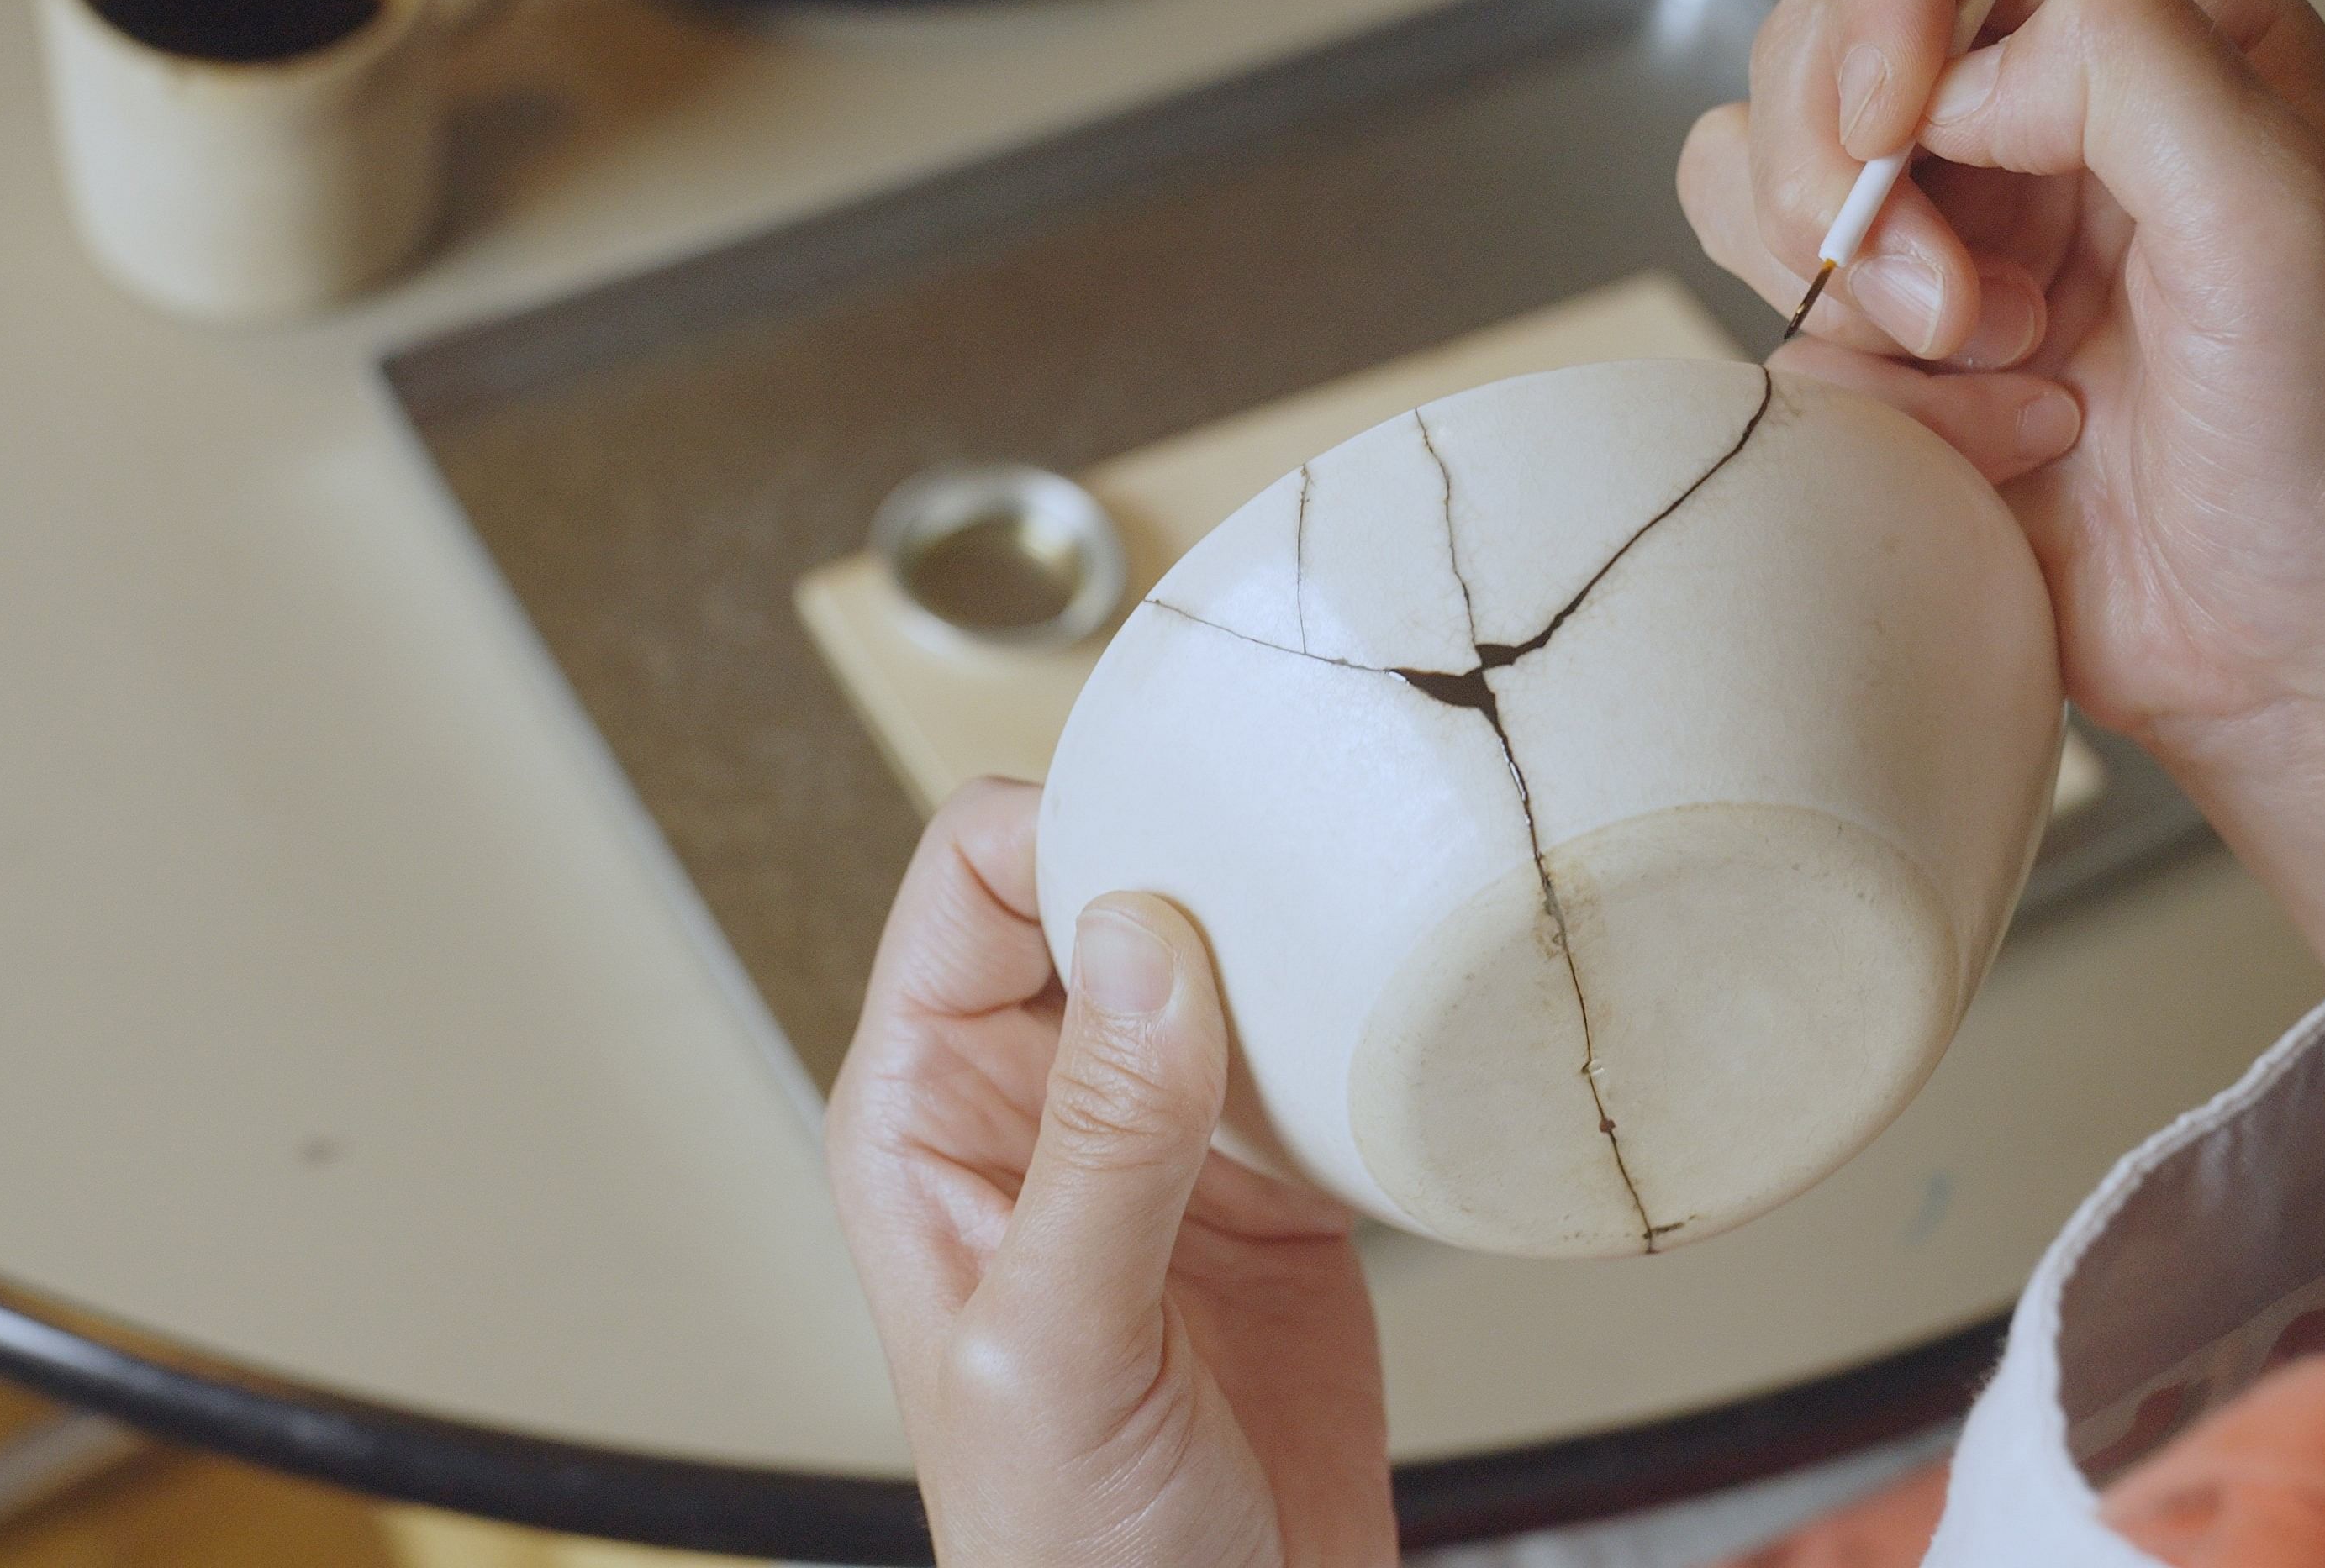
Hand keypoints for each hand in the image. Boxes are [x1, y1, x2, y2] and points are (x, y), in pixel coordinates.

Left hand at [826, 780, 1395, 1566]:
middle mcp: (1034, 1101)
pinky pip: (1313, 1046)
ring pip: (1215, 950)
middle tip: (1296, 849)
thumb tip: (1136, 938)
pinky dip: (1359, 1019)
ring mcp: (1159, 1136)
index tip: (1185, 839)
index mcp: (927, 1113)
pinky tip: (1397, 1017)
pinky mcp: (1272, 1184)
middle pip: (1100, 883)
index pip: (972, 878)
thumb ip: (1102, 1144)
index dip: (1069, 829)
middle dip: (1191, 848)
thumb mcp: (1061, 1346)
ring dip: (1287, 926)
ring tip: (1361, 909)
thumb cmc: (1068, 1560)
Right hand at [1680, 0, 2324, 974]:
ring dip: (1845, 286)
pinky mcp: (1900, 370)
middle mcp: (2046, 120)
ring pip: (1763, 178)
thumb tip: (1950, 84)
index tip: (1896, 121)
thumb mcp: (2282, 211)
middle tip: (1955, 303)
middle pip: (1823, 42)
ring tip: (1989, 365)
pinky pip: (1779, 332)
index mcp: (2164, 32)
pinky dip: (1860, 397)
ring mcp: (1960, 244)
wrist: (2312, 665)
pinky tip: (1995, 449)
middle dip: (1849, 176)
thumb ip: (2121, 67)